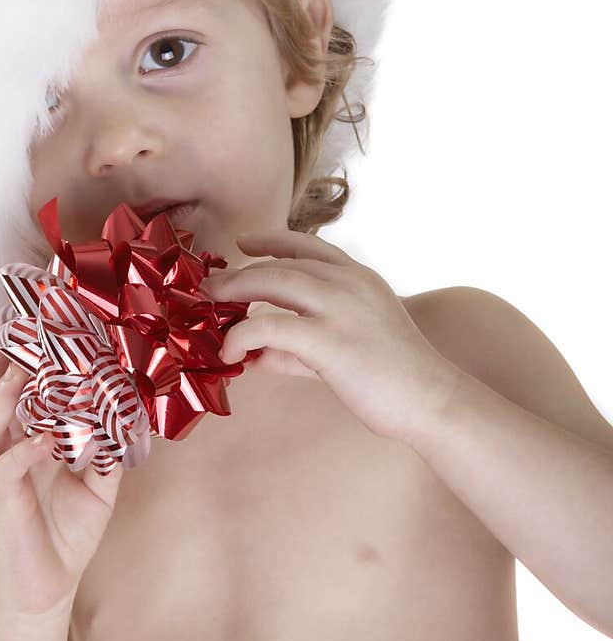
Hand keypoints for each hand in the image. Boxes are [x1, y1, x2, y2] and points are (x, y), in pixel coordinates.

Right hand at [0, 340, 124, 616]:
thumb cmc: (65, 534)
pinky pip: (5, 470)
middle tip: (25, 316)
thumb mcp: (99, 485)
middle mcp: (8, 446)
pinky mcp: (1, 504)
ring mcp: (0, 473)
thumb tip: (130, 412)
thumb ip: (110, 448)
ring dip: (7, 395)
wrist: (44, 592)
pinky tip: (44, 439)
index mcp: (27, 435)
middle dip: (9, 353)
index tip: (44, 308)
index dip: (31, 347)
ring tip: (26, 369)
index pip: (24, 382)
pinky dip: (24, 452)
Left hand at [202, 228, 460, 446]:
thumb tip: (257, 355)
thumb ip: (299, 349)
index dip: (271, 240)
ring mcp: (341, 308)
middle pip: (281, 263)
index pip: (308, 245)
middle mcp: (349, 283)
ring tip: (210, 310)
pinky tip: (231, 354)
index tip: (243, 242)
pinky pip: (270, 327)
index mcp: (359, 277)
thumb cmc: (393, 379)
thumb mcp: (344, 350)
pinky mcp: (330, 340)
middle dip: (239, 273)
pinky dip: (242, 336)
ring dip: (234, 293)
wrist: (431, 400)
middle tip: (210, 287)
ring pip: (272, 282)